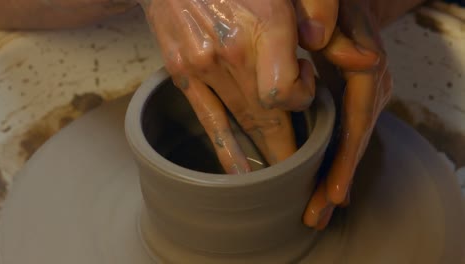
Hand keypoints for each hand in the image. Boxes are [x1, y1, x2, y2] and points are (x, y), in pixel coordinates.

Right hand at [139, 0, 315, 172]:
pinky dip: (225, 148)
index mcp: (265, 23)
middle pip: (267, 113)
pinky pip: (208, 118)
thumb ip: (320, 16)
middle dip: (287, 144)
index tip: (307, 82)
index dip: (303, 97)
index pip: (288, 92)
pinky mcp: (182, 72)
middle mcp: (232, 50)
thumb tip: (349, 55)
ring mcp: (202, 65)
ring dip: (263, 146)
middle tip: (301, 169)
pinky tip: (238, 171)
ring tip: (278, 173)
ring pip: (242, 119)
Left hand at [294, 0, 391, 228]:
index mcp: (364, 64)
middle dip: (337, 179)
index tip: (333, 193)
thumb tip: (318, 41)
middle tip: (317, 216)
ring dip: (334, 176)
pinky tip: (326, 184)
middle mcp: (369, 83)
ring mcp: (360, 92)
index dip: (345, 158)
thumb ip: (322, 13)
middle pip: (354, 140)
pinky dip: (334, 159)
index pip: (356, 120)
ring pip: (349, 141)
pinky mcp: (348, 96)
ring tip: (317, 211)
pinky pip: (344, 132)